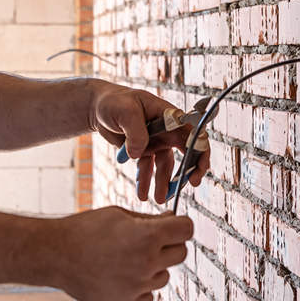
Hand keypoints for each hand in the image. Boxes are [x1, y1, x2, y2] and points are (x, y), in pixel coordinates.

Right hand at [44, 207, 192, 300]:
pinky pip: (148, 295)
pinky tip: (121, 275)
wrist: (54, 255)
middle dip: (169, 245)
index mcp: (148, 236)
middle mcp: (147, 262)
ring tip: (126, 258)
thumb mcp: (119, 215)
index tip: (171, 225)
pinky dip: (140, 286)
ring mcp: (138, 286)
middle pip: (181, 253)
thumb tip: (173, 222)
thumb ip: (150, 220)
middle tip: (148, 241)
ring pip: (164, 276)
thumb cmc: (85, 229)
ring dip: (153, 267)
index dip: (180, 225)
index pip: (187, 230)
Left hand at [90, 83, 212, 202]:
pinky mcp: (144, 152)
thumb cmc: (114, 102)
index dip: (200, 150)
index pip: (193, 132)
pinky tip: (142, 193)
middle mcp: (167, 130)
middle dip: (187, 171)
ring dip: (162, 183)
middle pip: (185, 152)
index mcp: (169, 115)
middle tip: (186, 186)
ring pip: (165, 166)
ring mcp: (156, 142)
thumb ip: (135, 131)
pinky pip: (148, 169)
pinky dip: (145, 182)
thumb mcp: (124, 111)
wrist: (99, 108)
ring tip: (158, 199)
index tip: (198, 169)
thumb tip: (138, 153)